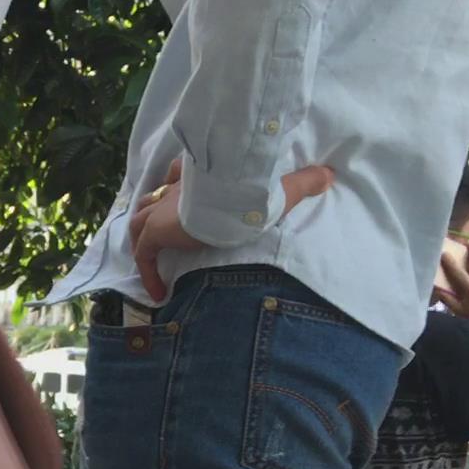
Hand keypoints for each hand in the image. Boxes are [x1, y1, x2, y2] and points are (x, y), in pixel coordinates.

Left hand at [128, 158, 337, 302]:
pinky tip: (158, 293)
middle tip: (158, 236)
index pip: (179, 179)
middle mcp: (175, 192)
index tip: (182, 208)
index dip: (177, 191)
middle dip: (151, 215)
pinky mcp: (155, 232)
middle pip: (150, 200)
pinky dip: (147, 274)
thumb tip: (330, 175)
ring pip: (138, 225)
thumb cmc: (252, 190)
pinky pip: (143, 256)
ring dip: (142, 243)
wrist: (229, 194)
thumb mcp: (281, 188)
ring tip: (153, 265)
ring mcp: (160, 212)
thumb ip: (303, 182)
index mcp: (199, 179)